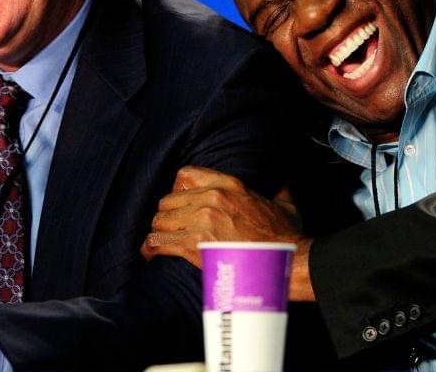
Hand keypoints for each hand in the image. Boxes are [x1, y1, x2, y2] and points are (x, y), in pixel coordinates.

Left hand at [142, 166, 315, 300]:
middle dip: (167, 216)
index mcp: (228, 184)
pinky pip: (158, 242)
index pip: (186, 175)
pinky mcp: (194, 245)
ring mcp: (201, 220)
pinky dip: (151, 249)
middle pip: (168, 201)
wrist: (286, 261)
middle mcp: (210, 198)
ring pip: (160, 221)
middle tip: (170, 228)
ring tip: (159, 242)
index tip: (178, 202)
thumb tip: (284, 184)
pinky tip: (150, 254)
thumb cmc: (286, 236)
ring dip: (159, 232)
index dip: (178, 189)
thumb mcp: (284, 205)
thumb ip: (279, 191)